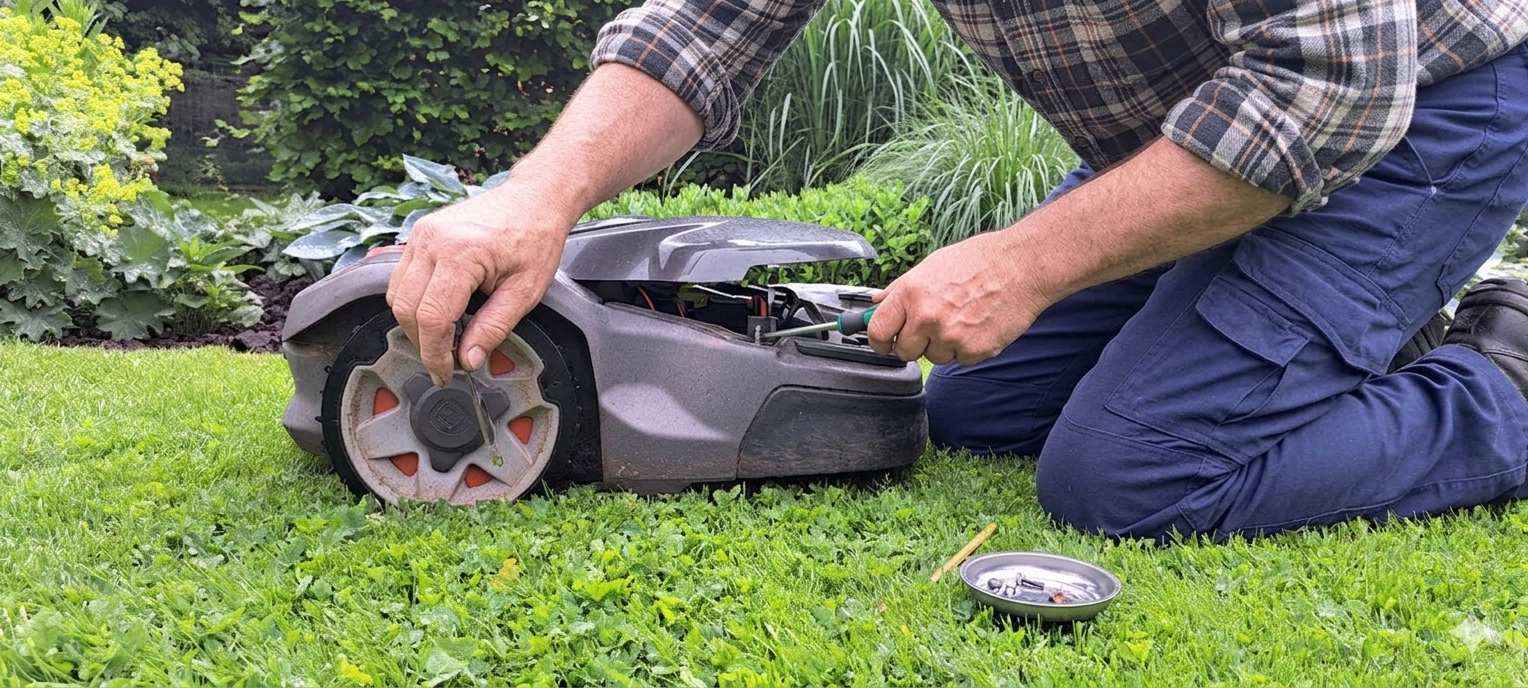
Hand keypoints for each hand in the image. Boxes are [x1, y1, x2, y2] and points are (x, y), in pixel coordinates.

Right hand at [386, 186, 573, 385]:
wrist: (534, 199)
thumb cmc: (535, 238)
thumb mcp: (525, 291)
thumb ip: (494, 327)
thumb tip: (469, 359)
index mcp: (460, 254)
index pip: (431, 317)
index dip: (435, 352)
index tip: (445, 372)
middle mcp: (432, 240)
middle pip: (406, 308)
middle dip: (422, 342)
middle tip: (443, 362)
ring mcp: (422, 234)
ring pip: (397, 294)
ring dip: (414, 323)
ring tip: (441, 340)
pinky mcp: (420, 233)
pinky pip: (402, 276)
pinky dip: (413, 301)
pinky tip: (436, 313)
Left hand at [867, 231, 1050, 365]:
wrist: (1022, 266)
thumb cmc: (980, 261)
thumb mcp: (932, 265)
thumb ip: (901, 288)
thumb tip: (877, 303)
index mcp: (911, 292)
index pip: (878, 331)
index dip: (879, 341)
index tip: (884, 343)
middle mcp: (927, 316)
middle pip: (904, 351)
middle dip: (914, 343)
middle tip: (931, 327)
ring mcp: (951, 336)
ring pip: (934, 357)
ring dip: (944, 345)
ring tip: (962, 318)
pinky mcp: (974, 350)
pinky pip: (960, 359)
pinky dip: (968, 348)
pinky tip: (978, 325)